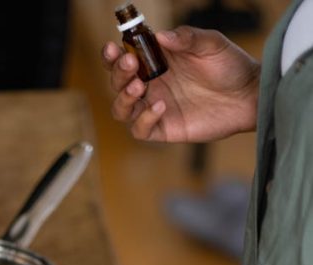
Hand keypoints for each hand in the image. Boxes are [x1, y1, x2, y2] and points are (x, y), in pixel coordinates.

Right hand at [101, 26, 259, 142]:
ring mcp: (155, 107)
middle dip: (118, 73)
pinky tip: (161, 106)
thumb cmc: (230, 66)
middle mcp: (152, 85)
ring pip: (122, 109)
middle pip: (118, 83)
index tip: (114, 48)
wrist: (248, 95)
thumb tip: (160, 36)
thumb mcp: (210, 43)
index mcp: (157, 61)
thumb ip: (186, 37)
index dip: (113, 55)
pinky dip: (144, 119)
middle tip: (131, 64)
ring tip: (140, 86)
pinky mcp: (164, 129)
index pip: (124, 59)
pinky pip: (140, 130)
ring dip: (123, 97)